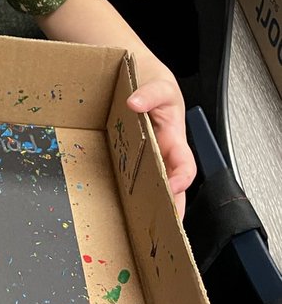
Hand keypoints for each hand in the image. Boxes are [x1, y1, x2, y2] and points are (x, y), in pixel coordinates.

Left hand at [127, 78, 195, 217]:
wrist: (138, 75)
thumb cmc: (154, 82)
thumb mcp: (158, 84)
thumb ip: (150, 93)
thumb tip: (136, 103)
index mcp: (175, 137)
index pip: (184, 164)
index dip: (181, 178)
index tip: (172, 187)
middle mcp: (163, 151)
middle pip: (171, 185)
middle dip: (170, 207)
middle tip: (164, 228)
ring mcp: (147, 155)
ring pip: (152, 184)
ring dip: (150, 203)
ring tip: (142, 226)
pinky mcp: (130, 155)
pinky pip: (131, 174)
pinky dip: (128, 189)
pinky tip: (119, 204)